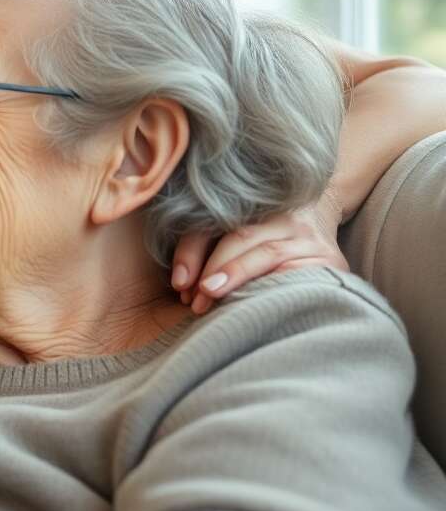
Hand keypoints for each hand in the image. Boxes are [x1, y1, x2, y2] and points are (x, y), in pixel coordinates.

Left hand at [170, 190, 345, 314]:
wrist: (322, 227)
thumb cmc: (266, 238)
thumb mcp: (237, 235)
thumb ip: (208, 247)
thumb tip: (182, 284)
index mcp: (251, 205)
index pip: (213, 225)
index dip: (191, 253)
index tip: (179, 283)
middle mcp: (282, 216)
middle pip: (239, 238)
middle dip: (213, 270)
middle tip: (194, 302)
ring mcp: (309, 237)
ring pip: (267, 253)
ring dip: (236, 278)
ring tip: (213, 300)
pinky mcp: (331, 261)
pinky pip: (297, 273)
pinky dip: (272, 288)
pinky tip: (256, 305)